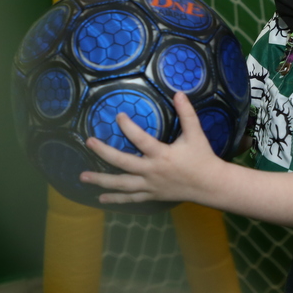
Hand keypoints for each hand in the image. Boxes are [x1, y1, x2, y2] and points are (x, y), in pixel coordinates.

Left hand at [80, 91, 219, 205]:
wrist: (209, 185)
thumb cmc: (202, 158)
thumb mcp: (196, 134)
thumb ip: (187, 114)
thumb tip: (178, 93)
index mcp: (162, 155)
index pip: (140, 140)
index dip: (128, 127)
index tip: (118, 116)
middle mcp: (152, 171)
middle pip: (123, 163)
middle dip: (104, 153)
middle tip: (89, 143)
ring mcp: (150, 186)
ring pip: (122, 184)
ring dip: (102, 180)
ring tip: (82, 177)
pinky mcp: (152, 195)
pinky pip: (131, 198)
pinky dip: (116, 198)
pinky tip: (100, 198)